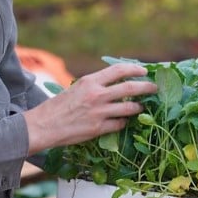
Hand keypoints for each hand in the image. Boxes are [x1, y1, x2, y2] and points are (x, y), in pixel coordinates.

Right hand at [23, 62, 156, 153]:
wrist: (43, 126)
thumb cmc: (58, 106)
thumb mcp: (76, 88)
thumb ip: (95, 85)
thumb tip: (114, 83)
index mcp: (90, 81)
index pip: (119, 70)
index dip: (135, 69)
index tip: (144, 70)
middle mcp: (97, 95)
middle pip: (130, 88)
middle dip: (146, 87)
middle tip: (154, 88)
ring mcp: (99, 112)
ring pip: (129, 108)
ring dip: (138, 107)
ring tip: (142, 107)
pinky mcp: (98, 128)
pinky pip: (119, 124)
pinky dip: (124, 122)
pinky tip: (124, 121)